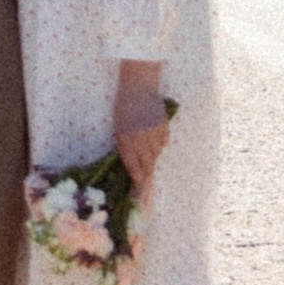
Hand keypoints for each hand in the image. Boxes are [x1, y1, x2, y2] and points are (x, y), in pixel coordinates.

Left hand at [115, 65, 169, 194]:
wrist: (139, 86)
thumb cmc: (124, 108)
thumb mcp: (118, 130)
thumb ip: (126, 150)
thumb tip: (134, 170)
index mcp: (126, 141)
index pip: (134, 169)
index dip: (138, 185)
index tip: (139, 198)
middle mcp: (141, 140)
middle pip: (147, 166)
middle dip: (145, 177)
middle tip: (144, 189)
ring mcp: (154, 134)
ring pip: (156, 156)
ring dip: (151, 158)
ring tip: (146, 151)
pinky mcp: (164, 128)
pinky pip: (163, 144)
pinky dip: (159, 145)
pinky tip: (153, 137)